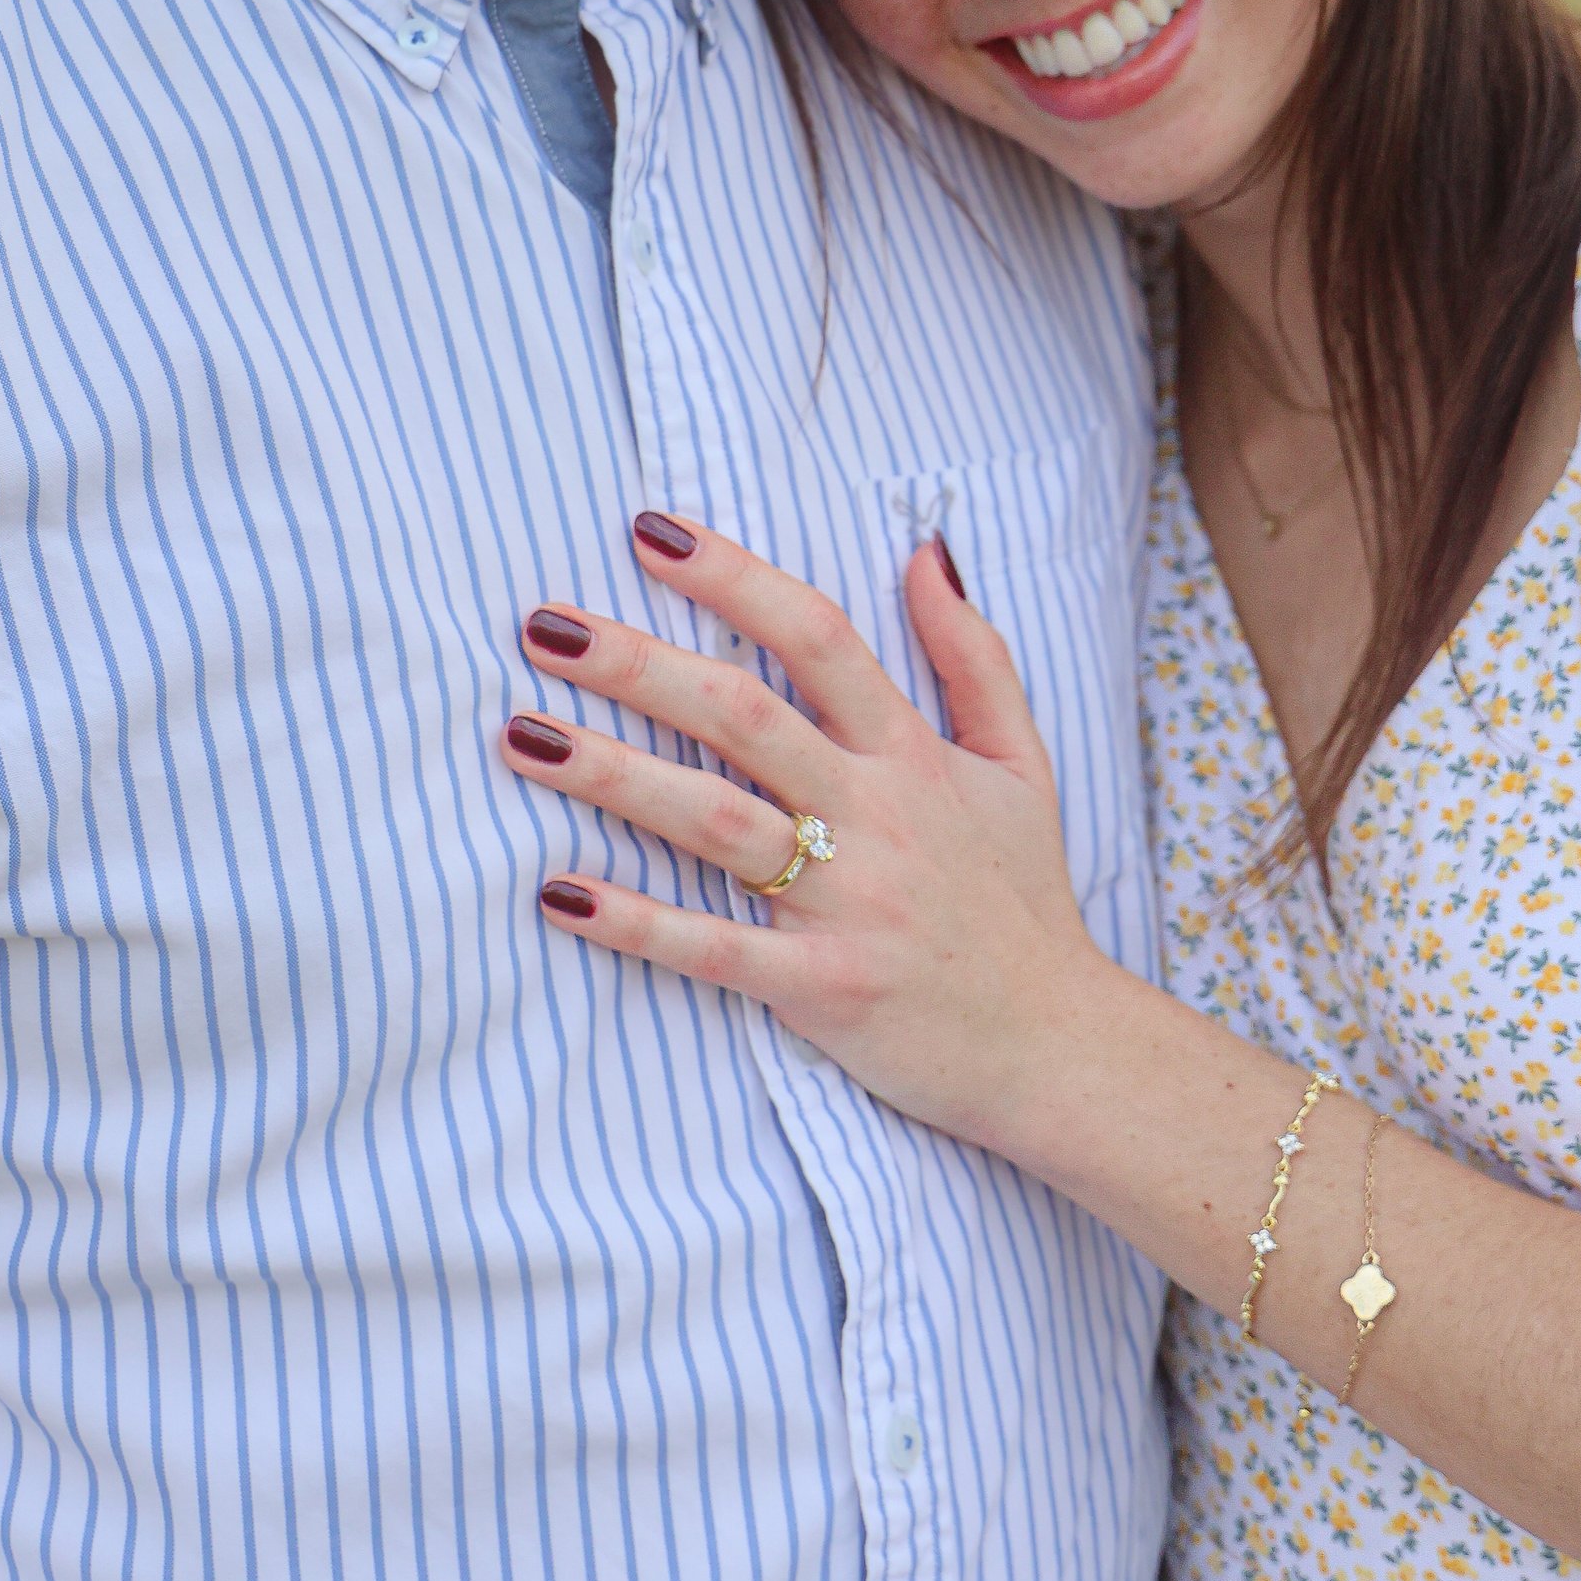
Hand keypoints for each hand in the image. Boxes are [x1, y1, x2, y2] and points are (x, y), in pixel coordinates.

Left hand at [497, 516, 1113, 1153]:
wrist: (1058, 1046)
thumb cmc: (1023, 901)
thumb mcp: (1021, 762)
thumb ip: (973, 655)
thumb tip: (924, 552)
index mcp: (913, 753)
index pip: (816, 638)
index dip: (733, 579)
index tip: (650, 534)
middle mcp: (875, 814)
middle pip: (743, 715)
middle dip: (637, 664)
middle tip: (544, 625)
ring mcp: (845, 903)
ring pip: (714, 820)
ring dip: (612, 774)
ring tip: (522, 736)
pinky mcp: (821, 989)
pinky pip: (714, 949)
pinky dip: (636, 921)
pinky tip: (558, 893)